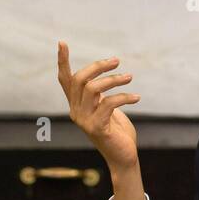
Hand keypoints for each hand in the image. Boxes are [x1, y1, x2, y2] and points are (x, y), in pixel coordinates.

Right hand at [56, 41, 140, 171]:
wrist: (122, 156)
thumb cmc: (116, 131)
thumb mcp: (105, 108)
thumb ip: (99, 95)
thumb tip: (101, 75)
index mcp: (76, 105)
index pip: (65, 80)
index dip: (63, 61)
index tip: (62, 43)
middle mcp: (75, 112)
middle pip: (80, 79)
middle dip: (99, 66)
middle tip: (117, 62)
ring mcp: (84, 120)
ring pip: (94, 88)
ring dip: (114, 80)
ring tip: (130, 78)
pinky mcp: (96, 127)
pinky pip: (109, 103)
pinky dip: (125, 97)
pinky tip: (136, 97)